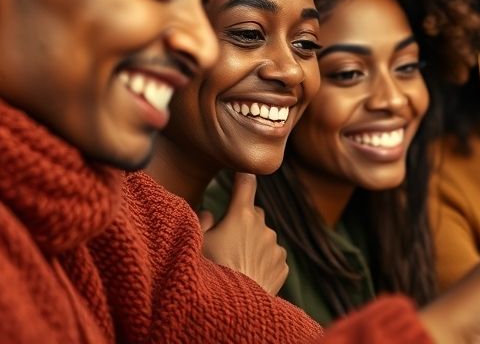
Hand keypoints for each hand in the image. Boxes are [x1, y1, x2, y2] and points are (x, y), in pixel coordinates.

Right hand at [200, 172, 287, 294]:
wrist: (235, 307)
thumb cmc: (211, 272)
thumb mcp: (197, 244)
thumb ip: (201, 221)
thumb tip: (209, 213)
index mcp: (241, 215)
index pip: (246, 183)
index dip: (243, 177)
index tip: (243, 173)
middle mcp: (263, 226)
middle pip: (253, 213)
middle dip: (243, 220)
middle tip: (226, 239)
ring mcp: (275, 246)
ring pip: (264, 237)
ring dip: (253, 243)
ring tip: (235, 264)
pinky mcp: (282, 264)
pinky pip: (272, 257)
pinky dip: (263, 261)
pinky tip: (248, 274)